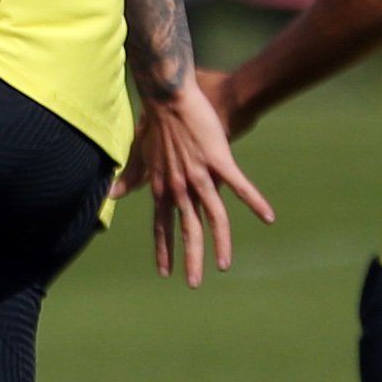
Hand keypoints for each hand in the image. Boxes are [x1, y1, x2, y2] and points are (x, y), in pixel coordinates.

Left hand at [111, 79, 274, 287]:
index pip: (162, 226)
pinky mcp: (219, 160)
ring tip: (223, 265)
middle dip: (190, 258)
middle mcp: (179, 187)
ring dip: (219, 243)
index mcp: (162, 187)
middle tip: (193, 284)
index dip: (163, 249)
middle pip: (186, 230)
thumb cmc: (153, 123)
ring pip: (212, 218)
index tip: (164, 272)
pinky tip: (269, 217)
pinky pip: (239, 187)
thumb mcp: (140, 155)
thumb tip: (112, 195)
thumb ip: (132, 178)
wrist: (168, 96)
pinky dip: (255, 202)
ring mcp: (199, 175)